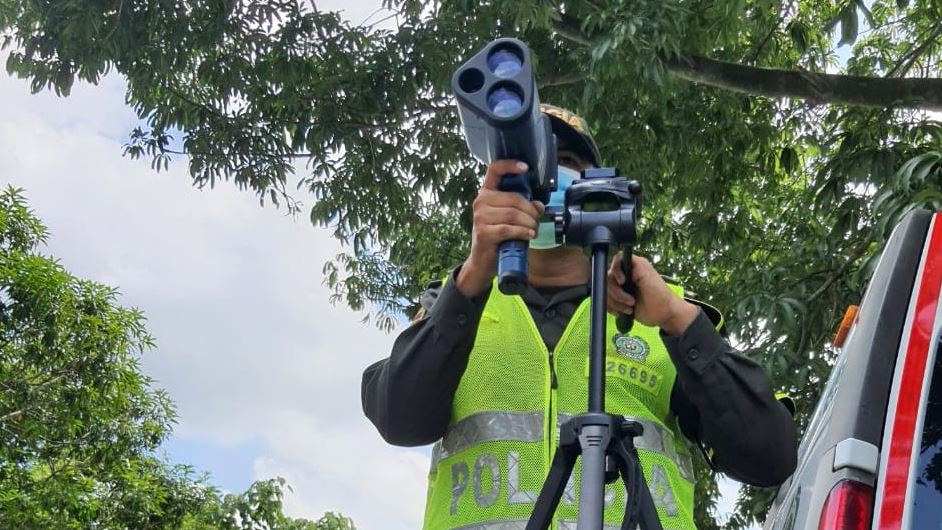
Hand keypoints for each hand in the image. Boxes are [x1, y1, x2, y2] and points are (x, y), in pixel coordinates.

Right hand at [456, 160, 544, 296]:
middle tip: (536, 222)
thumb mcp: (511, 219)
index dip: (510, 165)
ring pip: (514, 214)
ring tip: (533, 230)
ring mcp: (480, 217)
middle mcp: (480, 202)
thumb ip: (523, 208)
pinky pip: (509, 228)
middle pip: (514, 198)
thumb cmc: (498, 237)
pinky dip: (523, 232)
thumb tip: (538, 205)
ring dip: (530, 223)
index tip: (525, 168)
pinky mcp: (483, 232)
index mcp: (486, 193)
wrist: (483, 261)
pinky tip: (528, 235)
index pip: (494, 170)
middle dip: (531, 211)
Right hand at [606, 253, 698, 334]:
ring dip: (617, 303)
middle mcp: (624, 276)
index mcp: (632, 267)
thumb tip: (621, 255)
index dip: (615, 272)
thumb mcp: (648, 274)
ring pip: (606, 293)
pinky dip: (614, 309)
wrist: (663, 313)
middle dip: (617, 293)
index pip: (615, 262)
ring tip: (630, 307)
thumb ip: (634, 263)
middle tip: (631, 300)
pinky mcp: (618, 301)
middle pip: (607, 279)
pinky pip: (607, 303)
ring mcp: (621, 289)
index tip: (622, 281)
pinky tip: (624, 311)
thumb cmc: (660, 294)